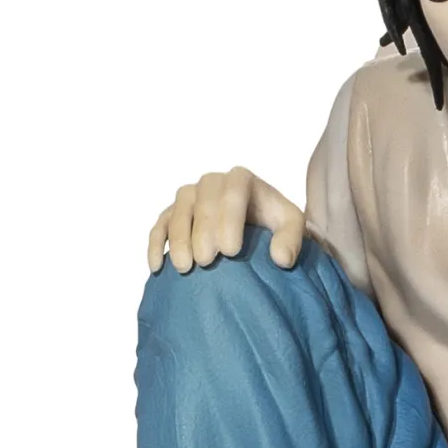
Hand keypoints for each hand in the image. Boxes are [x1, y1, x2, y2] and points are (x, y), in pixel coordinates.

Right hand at [147, 167, 305, 273]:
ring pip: (178, 212)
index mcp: (241, 179)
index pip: (231, 192)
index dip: (228, 219)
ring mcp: (189, 196)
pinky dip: (156, 244)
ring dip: (178, 239)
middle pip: (201, 203)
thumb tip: (280, 259)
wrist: (256, 223)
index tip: (230, 251)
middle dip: (202, 233)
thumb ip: (292, 238)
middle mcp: (211, 182)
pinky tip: (158, 266)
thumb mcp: (292, 225)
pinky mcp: (172, 212)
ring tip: (184, 267)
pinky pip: (160, 224)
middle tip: (207, 262)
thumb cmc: (273, 223)